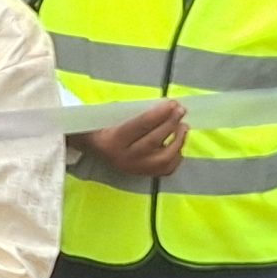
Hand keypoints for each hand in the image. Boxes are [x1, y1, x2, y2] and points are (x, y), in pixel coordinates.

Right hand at [71, 100, 185, 178]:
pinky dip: (177, 156)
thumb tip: (163, 106)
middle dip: (170, 123)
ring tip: (183, 126)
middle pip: (154, 140)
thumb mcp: (109, 115)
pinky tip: (178, 143)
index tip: (172, 103)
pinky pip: (166, 169)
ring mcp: (134, 168)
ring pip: (164, 158)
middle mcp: (123, 157)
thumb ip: (132, 111)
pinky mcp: (142, 174)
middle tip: (180, 110)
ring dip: (178, 141)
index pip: (140, 126)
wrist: (92, 147)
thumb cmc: (102, 125)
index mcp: (111, 140)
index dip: (159, 114)